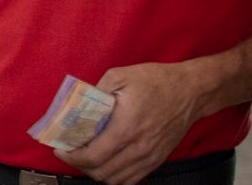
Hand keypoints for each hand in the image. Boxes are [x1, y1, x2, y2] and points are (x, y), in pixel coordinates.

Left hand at [54, 62, 204, 184]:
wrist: (191, 91)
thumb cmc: (157, 81)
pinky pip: (132, 179)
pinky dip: (115, 177)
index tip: (60, 149)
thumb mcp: (120, 76)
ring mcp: (149, 157)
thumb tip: (76, 103)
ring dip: (96, 173)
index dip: (72, 156)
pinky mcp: (157, 159)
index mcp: (126, 127)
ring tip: (85, 159)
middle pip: (101, 172)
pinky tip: (106, 164)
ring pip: (116, 179)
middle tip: (69, 152)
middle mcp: (138, 147)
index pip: (93, 155)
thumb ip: (95, 91)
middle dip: (79, 165)